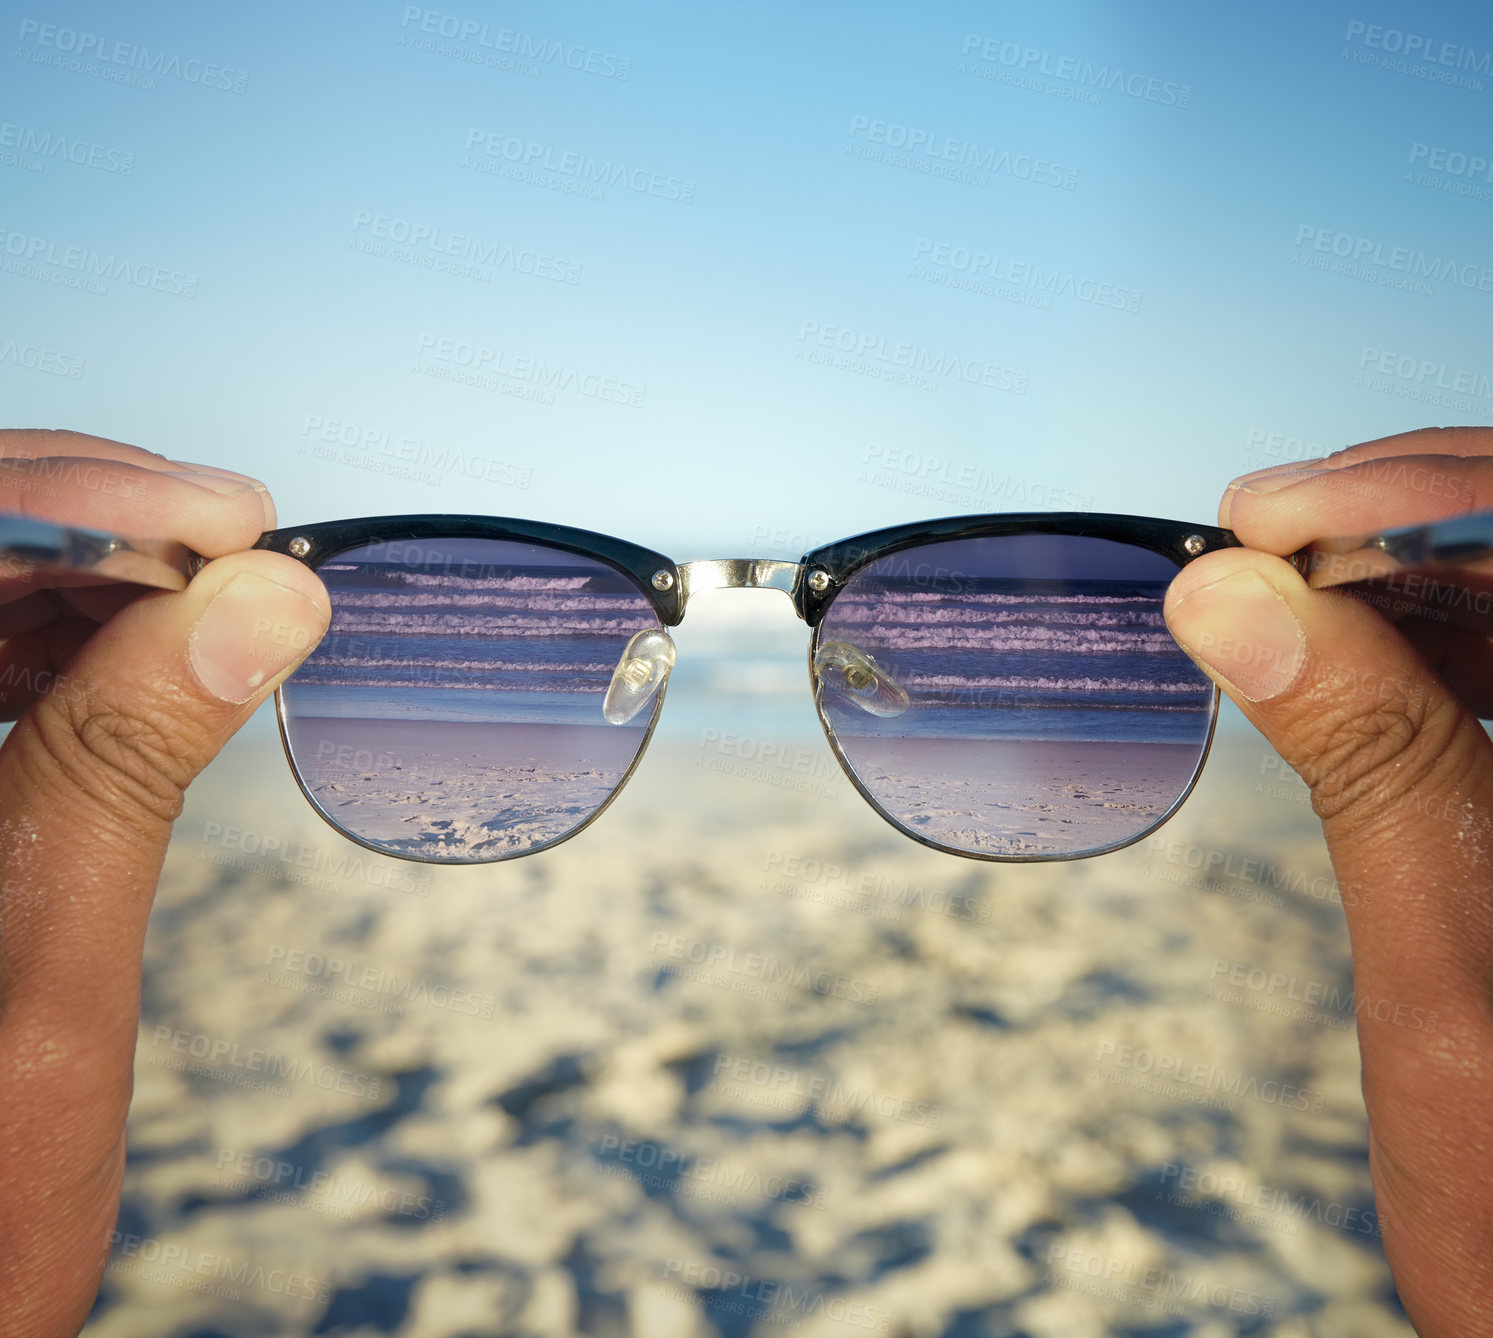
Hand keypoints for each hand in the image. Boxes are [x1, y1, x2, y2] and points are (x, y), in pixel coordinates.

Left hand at [0, 430, 330, 1337]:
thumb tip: (258, 602)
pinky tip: (147, 643)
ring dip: (77, 569)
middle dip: (79, 517)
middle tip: (236, 541)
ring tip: (216, 587)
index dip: (63, 503)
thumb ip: (127, 766)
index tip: (218, 520)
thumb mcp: (42, 985)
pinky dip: (56, 631)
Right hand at [1163, 426, 1492, 1336]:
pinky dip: (1435, 634)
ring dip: (1416, 566)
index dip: (1437, 500)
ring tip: (1274, 579)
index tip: (1276, 515)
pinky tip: (1340, 643)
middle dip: (1417, 514)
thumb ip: (1367, 764)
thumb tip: (1233, 596)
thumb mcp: (1448, 984)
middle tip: (1257, 533)